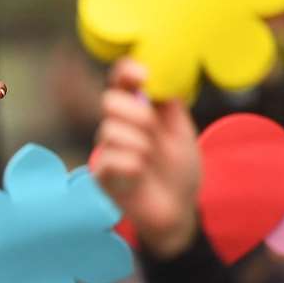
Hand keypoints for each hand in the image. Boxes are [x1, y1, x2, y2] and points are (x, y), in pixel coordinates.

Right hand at [90, 59, 200, 260]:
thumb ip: (169, 106)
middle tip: (153, 131)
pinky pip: (110, 160)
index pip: (120, 84)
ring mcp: (107, 151)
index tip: (142, 75)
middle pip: (110, 102)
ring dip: (140, 144)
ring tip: (150, 160)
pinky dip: (132, 166)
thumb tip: (158, 80)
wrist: (178, 209)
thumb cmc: (178, 172)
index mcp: (136, 113)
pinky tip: (139, 176)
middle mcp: (117, 129)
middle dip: (137, 113)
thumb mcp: (182, 132)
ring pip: (111, 130)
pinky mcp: (101, 175)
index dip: (125, 72)